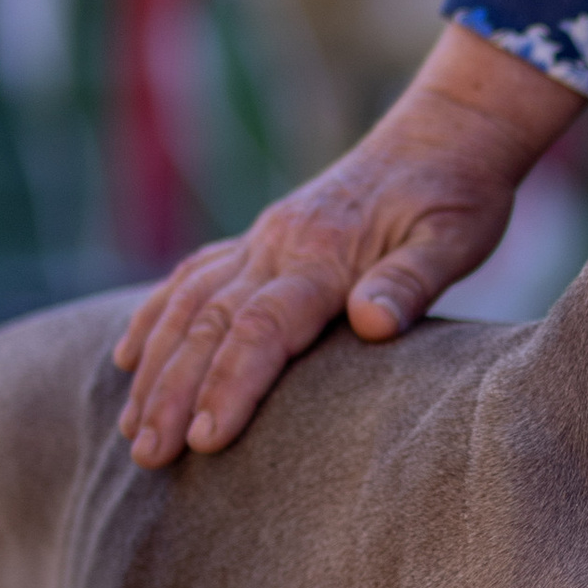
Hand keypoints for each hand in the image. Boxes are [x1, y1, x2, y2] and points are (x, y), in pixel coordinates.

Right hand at [114, 24, 582, 465]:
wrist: (444, 130)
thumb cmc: (457, 194)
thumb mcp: (453, 240)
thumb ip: (410, 282)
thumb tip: (371, 323)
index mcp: (323, 254)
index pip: (260, 328)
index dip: (228, 385)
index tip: (203, 440)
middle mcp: (278, 244)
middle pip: (208, 324)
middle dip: (171, 392)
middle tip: (146, 456)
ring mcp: (263, 239)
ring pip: (188, 303)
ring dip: (154, 366)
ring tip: (130, 429)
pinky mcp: (261, 238)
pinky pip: (193, 278)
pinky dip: (155, 317)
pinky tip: (131, 357)